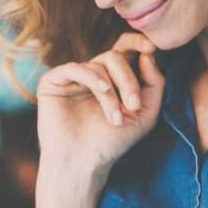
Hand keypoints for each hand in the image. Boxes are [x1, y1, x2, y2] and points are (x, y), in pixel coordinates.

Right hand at [35, 33, 164, 174]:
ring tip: (115, 118)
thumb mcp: (145, 114)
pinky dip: (92, 77)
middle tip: (134, 106)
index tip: (151, 47)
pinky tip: (102, 90)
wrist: (83, 164)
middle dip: (129, 80)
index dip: (137, 43)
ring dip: (112, 93)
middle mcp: (92, 75)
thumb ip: (154, 83)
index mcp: (112, 79)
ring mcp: (72, 78)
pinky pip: (76, 68)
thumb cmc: (113, 142)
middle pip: (115, 56)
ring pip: (99, 65)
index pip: (124, 50)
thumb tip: (148, 53)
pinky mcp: (53, 82)